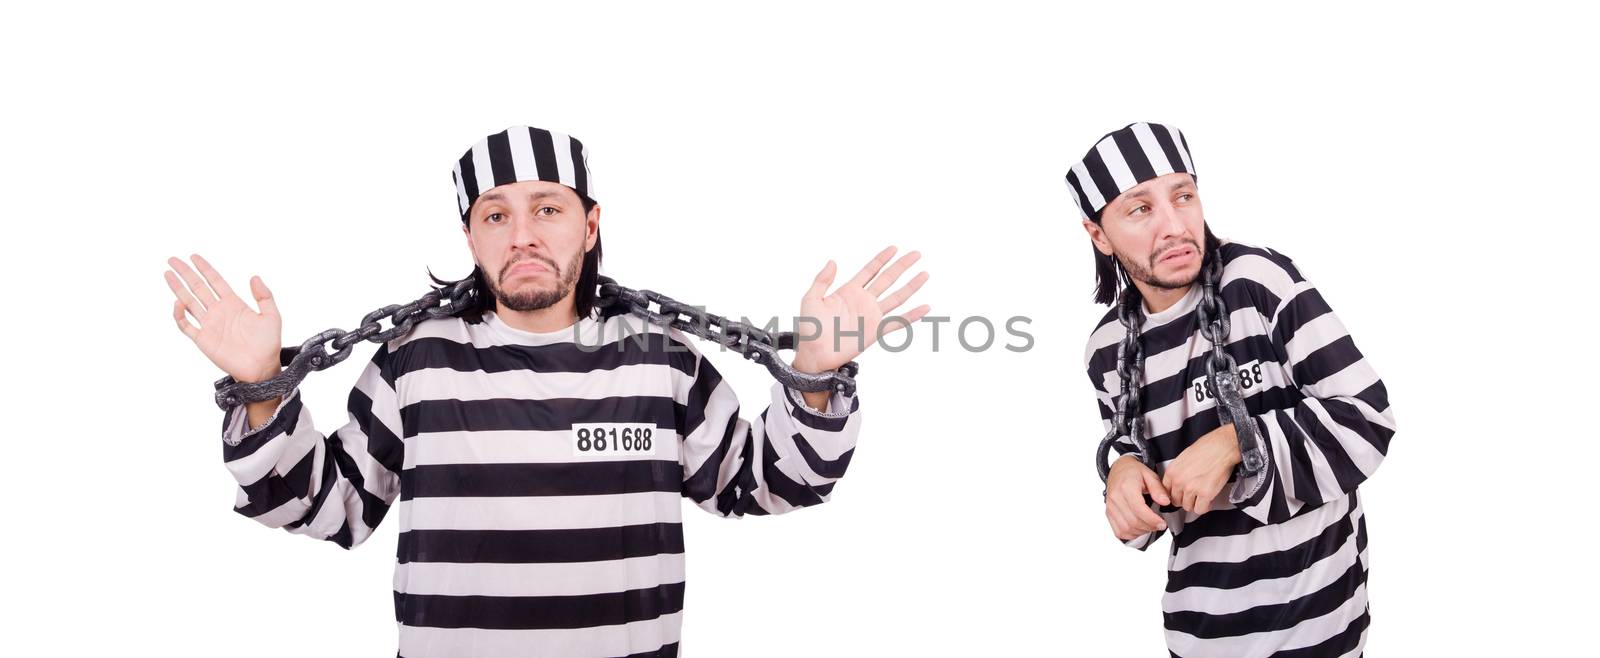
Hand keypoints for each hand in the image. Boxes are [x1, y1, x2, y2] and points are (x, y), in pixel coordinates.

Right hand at [165, 253, 282, 382]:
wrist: (262, 368)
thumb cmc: (269, 343)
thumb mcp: (272, 316)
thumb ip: (264, 296)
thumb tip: (254, 276)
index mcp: (233, 303)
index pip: (215, 281)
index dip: (205, 268)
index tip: (194, 256)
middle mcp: (219, 311)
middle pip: (198, 287)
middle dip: (186, 273)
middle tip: (172, 259)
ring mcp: (209, 324)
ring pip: (189, 302)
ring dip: (178, 288)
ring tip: (168, 274)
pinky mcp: (203, 339)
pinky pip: (186, 325)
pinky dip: (179, 315)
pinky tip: (178, 303)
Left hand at [791, 245, 930, 375]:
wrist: (814, 354)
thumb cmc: (809, 329)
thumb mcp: (811, 298)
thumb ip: (822, 280)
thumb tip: (832, 261)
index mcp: (849, 291)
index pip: (870, 270)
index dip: (882, 258)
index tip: (894, 248)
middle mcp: (864, 301)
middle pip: (887, 279)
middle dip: (902, 266)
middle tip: (916, 254)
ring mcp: (871, 316)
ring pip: (896, 297)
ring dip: (911, 286)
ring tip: (924, 274)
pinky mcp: (875, 332)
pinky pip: (897, 322)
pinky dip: (912, 316)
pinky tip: (925, 308)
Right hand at [1105, 455, 1170, 540]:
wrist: (1119, 469)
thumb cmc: (1133, 472)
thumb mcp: (1150, 475)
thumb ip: (1158, 489)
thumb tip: (1165, 502)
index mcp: (1126, 487)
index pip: (1139, 509)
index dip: (1152, 520)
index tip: (1162, 523)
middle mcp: (1115, 498)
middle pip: (1133, 522)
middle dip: (1149, 527)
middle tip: (1159, 525)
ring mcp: (1110, 507)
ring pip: (1126, 529)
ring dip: (1141, 532)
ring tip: (1150, 526)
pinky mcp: (1108, 513)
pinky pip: (1118, 531)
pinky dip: (1131, 534)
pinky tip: (1139, 529)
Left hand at [1161, 423, 1241, 515]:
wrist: (1221, 447)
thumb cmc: (1206, 448)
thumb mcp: (1183, 458)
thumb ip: (1178, 472)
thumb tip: (1179, 481)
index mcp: (1172, 471)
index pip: (1165, 491)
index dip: (1175, 494)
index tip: (1180, 495)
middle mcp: (1179, 481)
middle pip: (1175, 501)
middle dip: (1185, 500)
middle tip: (1193, 497)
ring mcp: (1191, 488)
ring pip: (1187, 507)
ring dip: (1195, 504)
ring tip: (1202, 498)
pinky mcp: (1205, 493)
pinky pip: (1200, 509)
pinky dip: (1204, 508)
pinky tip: (1208, 501)